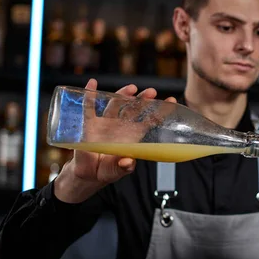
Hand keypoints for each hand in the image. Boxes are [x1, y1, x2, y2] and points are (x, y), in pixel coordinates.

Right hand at [54, 78, 176, 203]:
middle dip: (143, 100)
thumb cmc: (107, 170)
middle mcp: (121, 126)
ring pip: (115, 105)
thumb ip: (123, 167)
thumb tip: (128, 162)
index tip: (170, 101)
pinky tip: (92, 84)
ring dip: (122, 95)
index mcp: (132, 136)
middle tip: (151, 92)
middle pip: (134, 109)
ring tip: (131, 88)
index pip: (149, 121)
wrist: (88, 174)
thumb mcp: (116, 171)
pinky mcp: (89, 124)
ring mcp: (105, 123)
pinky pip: (88, 108)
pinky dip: (89, 96)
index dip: (159, 112)